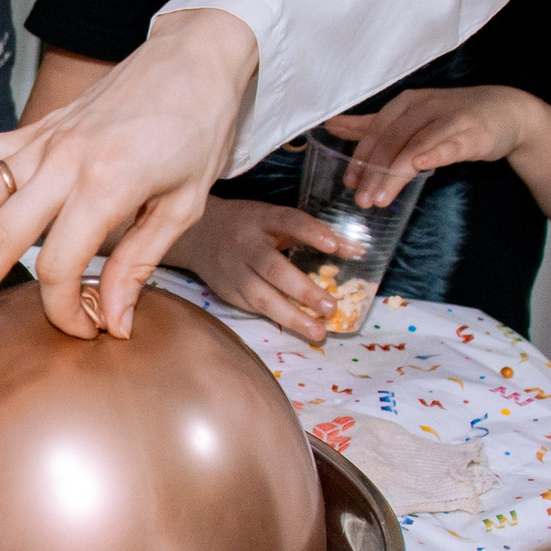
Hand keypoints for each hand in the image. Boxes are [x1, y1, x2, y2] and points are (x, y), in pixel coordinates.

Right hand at [0, 7, 259, 348]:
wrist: (196, 56)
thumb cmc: (198, 129)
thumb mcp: (184, 205)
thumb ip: (138, 263)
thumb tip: (110, 321)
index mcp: (105, 186)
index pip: (61, 267)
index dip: (66, 309)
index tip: (85, 329)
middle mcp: (62, 164)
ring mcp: (40, 144)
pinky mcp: (33, 130)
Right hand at [162, 199, 348, 341]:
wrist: (196, 234)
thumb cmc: (246, 225)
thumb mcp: (271, 218)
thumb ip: (304, 233)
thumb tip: (354, 250)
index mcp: (260, 219)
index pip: (288, 222)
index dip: (311, 232)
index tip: (335, 245)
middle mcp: (246, 244)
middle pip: (274, 268)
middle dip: (304, 290)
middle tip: (331, 307)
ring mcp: (234, 270)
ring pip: (261, 297)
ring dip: (292, 317)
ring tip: (319, 332)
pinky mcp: (227, 291)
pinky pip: (253, 308)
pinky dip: (277, 319)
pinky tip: (300, 328)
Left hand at [325, 86, 541, 207]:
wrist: (506, 111)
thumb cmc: (452, 117)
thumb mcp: (410, 117)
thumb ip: (373, 124)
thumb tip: (332, 125)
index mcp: (405, 103)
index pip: (376, 130)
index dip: (360, 156)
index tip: (348, 181)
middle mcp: (423, 107)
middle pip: (392, 141)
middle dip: (373, 172)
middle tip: (361, 199)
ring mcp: (448, 118)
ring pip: (415, 146)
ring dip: (395, 173)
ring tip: (380, 198)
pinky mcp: (472, 133)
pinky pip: (449, 144)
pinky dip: (432, 153)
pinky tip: (419, 166)